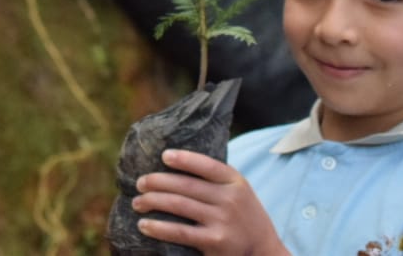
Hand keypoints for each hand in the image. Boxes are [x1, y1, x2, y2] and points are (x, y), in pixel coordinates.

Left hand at [132, 149, 286, 255]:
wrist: (265, 253)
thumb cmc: (244, 219)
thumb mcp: (239, 192)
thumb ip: (217, 180)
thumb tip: (177, 162)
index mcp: (235, 182)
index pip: (207, 165)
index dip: (184, 159)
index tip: (163, 156)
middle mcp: (230, 199)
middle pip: (186, 185)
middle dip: (157, 181)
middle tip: (139, 183)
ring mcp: (223, 221)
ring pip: (178, 205)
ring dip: (152, 201)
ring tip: (137, 202)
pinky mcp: (215, 241)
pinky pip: (180, 232)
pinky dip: (159, 227)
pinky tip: (144, 225)